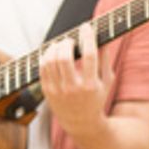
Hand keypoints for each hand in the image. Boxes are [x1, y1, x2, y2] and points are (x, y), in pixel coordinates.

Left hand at [39, 21, 111, 137]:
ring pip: (50, 61)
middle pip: (64, 57)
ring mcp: (58, 91)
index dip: (87, 37)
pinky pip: (42, 68)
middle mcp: (73, 88)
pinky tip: (51, 52)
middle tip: (70, 40)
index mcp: (91, 85)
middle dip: (66, 43)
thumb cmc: (96, 98)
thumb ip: (105, 59)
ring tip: (61, 45)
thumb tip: (103, 36)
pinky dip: (45, 56)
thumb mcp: (107, 80)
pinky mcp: (47, 91)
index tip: (86, 26)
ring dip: (54, 48)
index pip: (89, 56)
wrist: (81, 122)